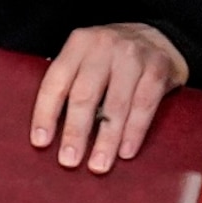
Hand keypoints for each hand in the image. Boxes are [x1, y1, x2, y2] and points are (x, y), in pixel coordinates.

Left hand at [30, 22, 188, 173]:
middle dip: (75, 132)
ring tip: (99, 165)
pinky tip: (126, 152)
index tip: (40, 142)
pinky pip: (144, 106)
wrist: (160, 37)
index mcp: (79, 43)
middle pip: (85, 95)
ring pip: (116, 105)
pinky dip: (134, 132)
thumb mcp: (88, 57)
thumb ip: (71, 81)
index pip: (56, 81)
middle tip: (69, 161)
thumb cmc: (114, 58)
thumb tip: (47, 130)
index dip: (45, 113)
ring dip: (106, 139)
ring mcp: (133, 57)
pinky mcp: (158, 69)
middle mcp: (104, 46)